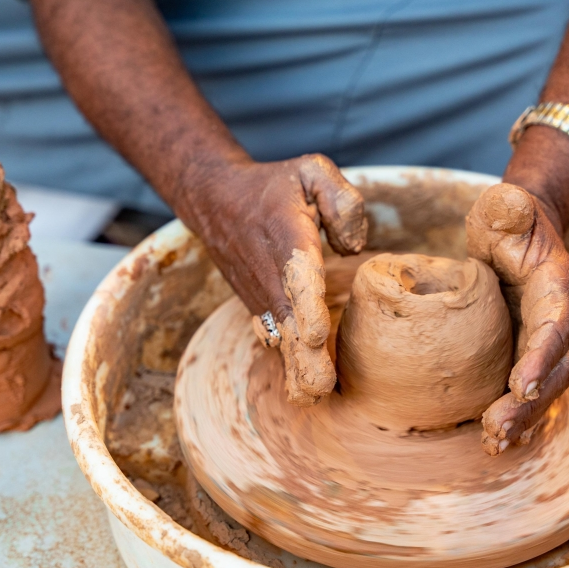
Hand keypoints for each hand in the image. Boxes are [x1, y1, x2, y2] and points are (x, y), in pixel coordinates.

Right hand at [188, 154, 366, 405]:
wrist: (215, 199)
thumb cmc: (274, 187)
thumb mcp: (311, 170)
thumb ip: (341, 199)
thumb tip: (353, 246)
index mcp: (286, 236)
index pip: (297, 274)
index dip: (306, 305)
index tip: (315, 335)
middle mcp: (270, 271)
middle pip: (288, 317)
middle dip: (304, 354)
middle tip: (321, 387)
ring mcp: (261, 292)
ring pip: (280, 334)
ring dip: (295, 366)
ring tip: (311, 397)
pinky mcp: (259, 305)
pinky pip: (274, 336)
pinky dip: (286, 362)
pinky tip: (301, 391)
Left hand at [466, 183, 568, 455]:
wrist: (521, 230)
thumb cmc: (508, 218)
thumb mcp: (505, 206)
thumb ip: (509, 206)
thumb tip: (510, 202)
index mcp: (559, 285)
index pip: (556, 325)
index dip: (542, 356)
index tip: (521, 384)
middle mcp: (563, 318)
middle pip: (557, 368)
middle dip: (531, 402)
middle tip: (498, 429)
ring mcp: (551, 339)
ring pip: (548, 388)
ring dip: (525, 418)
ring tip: (495, 443)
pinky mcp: (533, 352)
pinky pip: (534, 390)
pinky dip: (520, 417)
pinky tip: (498, 442)